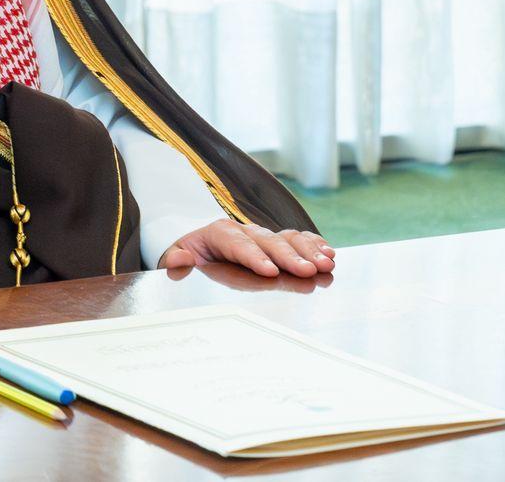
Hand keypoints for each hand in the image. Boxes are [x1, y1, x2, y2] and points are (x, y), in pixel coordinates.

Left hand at [158, 220, 334, 277]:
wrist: (200, 243)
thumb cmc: (190, 254)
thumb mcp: (175, 256)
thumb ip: (175, 260)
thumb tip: (182, 259)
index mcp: (219, 234)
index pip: (238, 246)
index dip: (254, 258)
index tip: (270, 273)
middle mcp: (246, 231)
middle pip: (269, 242)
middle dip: (290, 257)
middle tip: (309, 272)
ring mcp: (264, 235)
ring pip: (289, 239)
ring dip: (309, 251)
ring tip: (327, 265)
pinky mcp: (278, 242)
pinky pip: (299, 240)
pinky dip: (315, 245)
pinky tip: (330, 255)